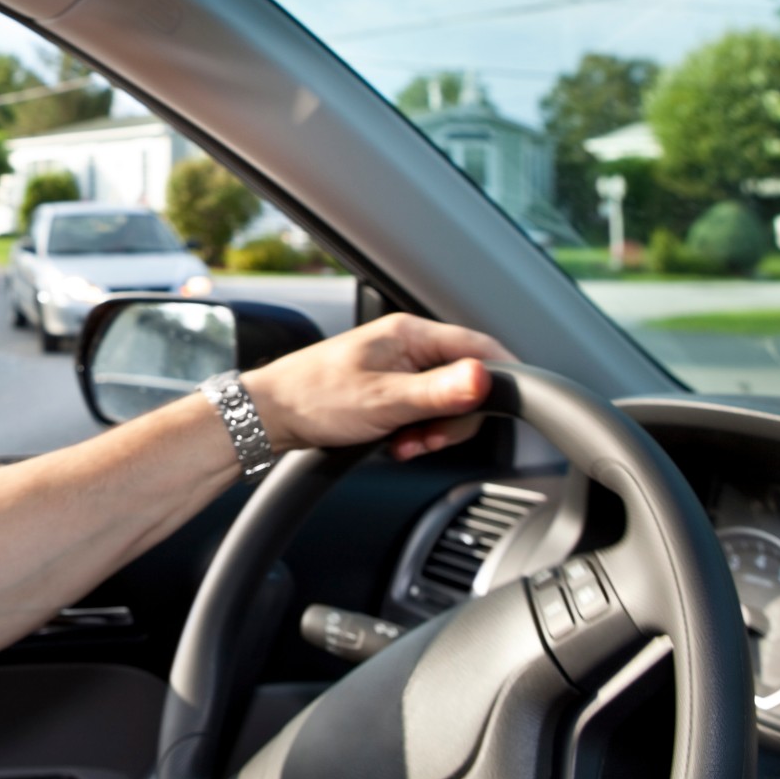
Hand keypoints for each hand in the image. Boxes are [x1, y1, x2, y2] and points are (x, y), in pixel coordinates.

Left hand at [238, 314, 509, 460]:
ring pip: (446, 404)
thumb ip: (437, 392)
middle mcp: (409, 347)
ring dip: (432, 432)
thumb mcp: (383, 399)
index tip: (510, 409)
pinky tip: (395, 444)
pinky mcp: (390, 392)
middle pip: (467, 383)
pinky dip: (416, 434)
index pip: (480, 346)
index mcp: (411, 334)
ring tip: (403, 443)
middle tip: (425, 439)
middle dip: (453, 420)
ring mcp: (400, 370)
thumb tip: (484, 379)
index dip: (500, 378)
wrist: (268, 416)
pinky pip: (423, 414)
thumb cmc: (313, 398)